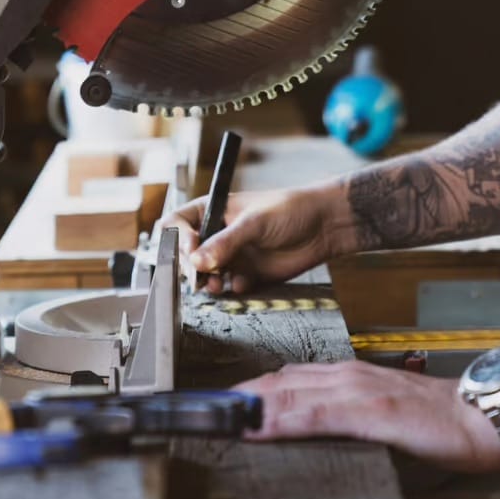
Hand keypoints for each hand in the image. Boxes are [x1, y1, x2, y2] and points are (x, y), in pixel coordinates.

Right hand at [159, 186, 342, 293]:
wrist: (323, 227)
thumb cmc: (290, 210)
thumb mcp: (255, 222)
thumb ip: (226, 242)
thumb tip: (198, 261)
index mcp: (211, 211)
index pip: (176, 224)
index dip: (178, 238)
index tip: (191, 249)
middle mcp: (216, 234)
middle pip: (185, 255)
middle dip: (190, 267)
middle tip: (202, 273)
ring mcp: (230, 255)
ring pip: (204, 276)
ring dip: (207, 283)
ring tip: (218, 284)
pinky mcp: (245, 274)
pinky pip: (228, 288)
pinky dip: (232, 289)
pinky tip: (245, 282)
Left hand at [234, 361, 499, 472]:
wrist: (480, 415)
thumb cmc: (434, 417)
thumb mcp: (382, 409)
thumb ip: (347, 412)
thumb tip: (313, 424)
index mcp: (348, 376)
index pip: (287, 378)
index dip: (250, 390)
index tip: (220, 404)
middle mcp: (346, 376)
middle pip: (279, 382)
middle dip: (238, 396)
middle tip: (201, 410)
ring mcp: (356, 391)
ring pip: (289, 393)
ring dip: (249, 405)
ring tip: (215, 416)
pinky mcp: (370, 412)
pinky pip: (315, 415)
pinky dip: (282, 419)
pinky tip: (258, 426)